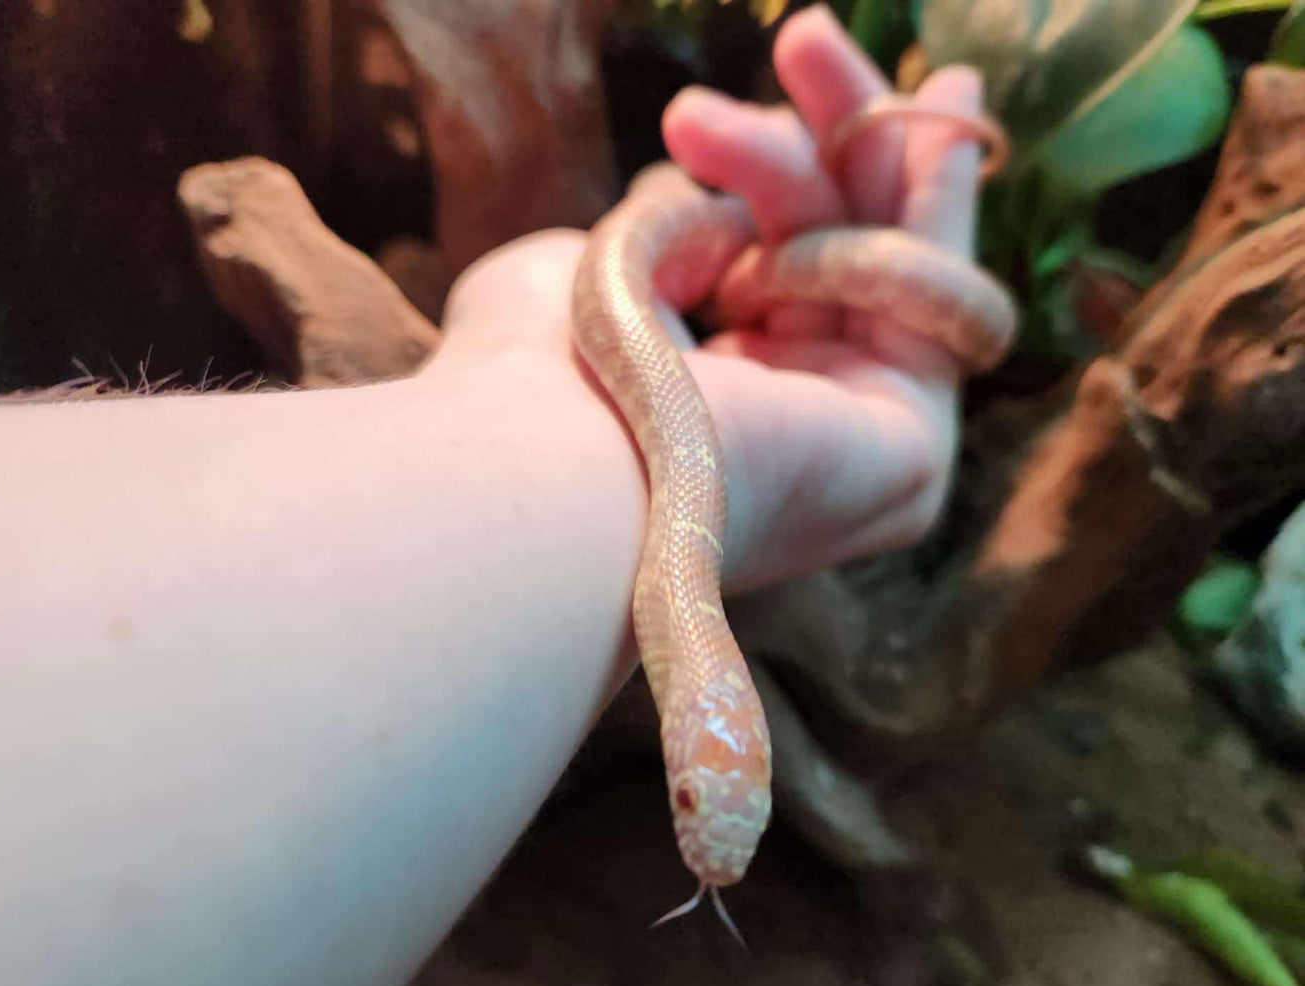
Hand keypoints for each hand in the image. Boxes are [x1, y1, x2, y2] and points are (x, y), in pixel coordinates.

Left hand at [427, 5, 991, 593]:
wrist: (535, 459)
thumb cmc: (528, 372)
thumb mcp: (600, 268)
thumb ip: (669, 234)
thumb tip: (714, 201)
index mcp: (720, 403)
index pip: (787, 270)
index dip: (803, 174)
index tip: (805, 72)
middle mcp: (796, 432)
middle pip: (853, 253)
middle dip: (840, 132)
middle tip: (805, 35)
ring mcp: (858, 450)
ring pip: (899, 261)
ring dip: (856, 139)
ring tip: (795, 44)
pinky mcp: (909, 456)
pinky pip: (941, 305)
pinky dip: (918, 218)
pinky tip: (893, 153)